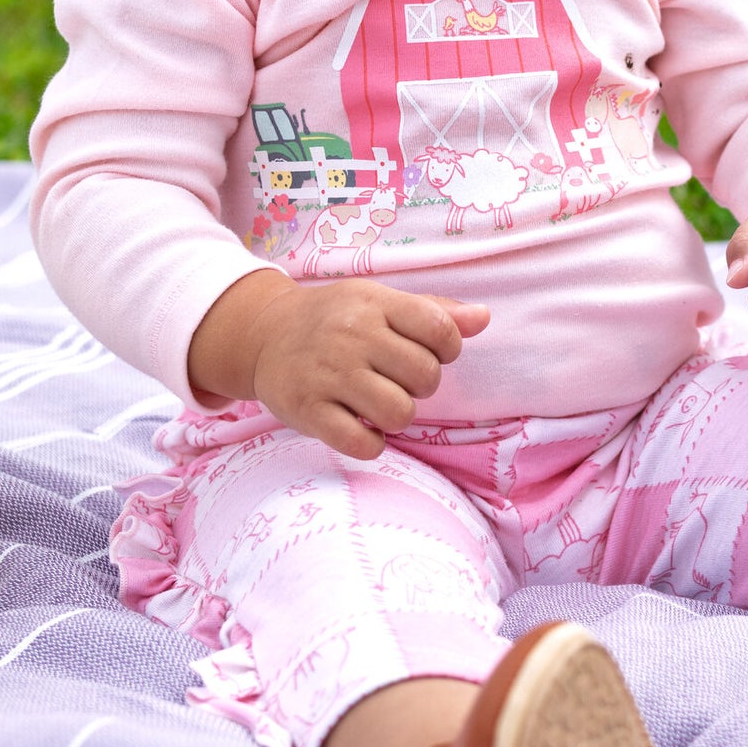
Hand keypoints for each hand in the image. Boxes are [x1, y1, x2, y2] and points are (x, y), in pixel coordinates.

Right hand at [188, 271, 488, 459]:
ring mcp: (328, 375)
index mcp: (375, 304)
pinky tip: (362, 427)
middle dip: (423, 385)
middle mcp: (352, 336)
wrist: (263, 335)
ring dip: (399, 416)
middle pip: (425, 376)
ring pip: (400, 413)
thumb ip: (435, 312)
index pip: (440, 329)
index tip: (428, 351)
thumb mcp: (381, 302)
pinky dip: (372, 444)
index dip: (447, 348)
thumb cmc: (336, 318)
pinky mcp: (308, 411)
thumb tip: (484, 319)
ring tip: (381, 403)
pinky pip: (362, 443)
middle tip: (399, 379)